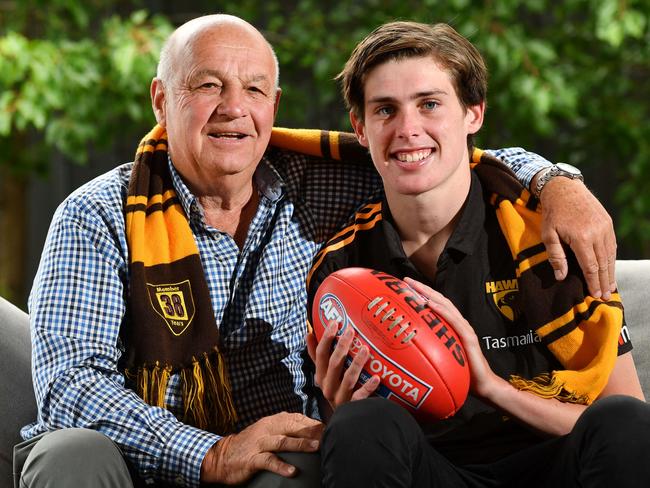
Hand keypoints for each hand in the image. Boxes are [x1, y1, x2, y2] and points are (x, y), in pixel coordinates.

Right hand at [200, 412, 322, 483]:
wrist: (222, 455)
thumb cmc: (252, 444)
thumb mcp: (269, 432)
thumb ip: (287, 429)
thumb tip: (313, 431)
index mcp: (273, 421)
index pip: (298, 419)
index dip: (314, 423)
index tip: (330, 428)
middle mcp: (268, 429)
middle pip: (293, 426)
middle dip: (312, 430)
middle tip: (328, 435)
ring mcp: (260, 443)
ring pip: (283, 441)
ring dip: (301, 444)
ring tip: (316, 447)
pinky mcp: (252, 459)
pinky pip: (268, 461)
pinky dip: (281, 466)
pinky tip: (292, 472)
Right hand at [306, 320, 379, 409]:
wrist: (345, 420)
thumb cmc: (336, 389)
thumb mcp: (323, 373)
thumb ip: (316, 355)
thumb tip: (309, 333)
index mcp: (320, 376)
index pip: (320, 355)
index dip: (326, 338)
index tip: (334, 322)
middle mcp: (327, 386)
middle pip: (333, 364)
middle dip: (342, 346)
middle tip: (351, 330)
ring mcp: (339, 398)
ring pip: (347, 379)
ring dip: (356, 363)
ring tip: (365, 349)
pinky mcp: (352, 407)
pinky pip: (360, 396)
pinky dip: (368, 387)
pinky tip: (376, 378)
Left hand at [404, 278, 501, 399]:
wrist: (484, 386)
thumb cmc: (463, 373)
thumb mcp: (442, 357)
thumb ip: (431, 349)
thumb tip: (409, 349)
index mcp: (452, 326)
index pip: (436, 304)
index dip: (422, 293)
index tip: (405, 286)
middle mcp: (459, 323)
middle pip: (439, 300)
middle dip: (422, 288)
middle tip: (406, 280)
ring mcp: (465, 329)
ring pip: (446, 306)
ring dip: (430, 295)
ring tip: (416, 287)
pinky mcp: (469, 338)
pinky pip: (454, 322)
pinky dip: (442, 311)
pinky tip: (431, 304)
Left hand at [538, 177, 615, 298]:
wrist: (564, 188)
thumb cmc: (553, 213)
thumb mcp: (548, 235)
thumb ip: (556, 256)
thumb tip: (561, 277)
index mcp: (582, 237)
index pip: (591, 266)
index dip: (593, 282)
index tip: (595, 295)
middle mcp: (598, 233)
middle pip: (603, 263)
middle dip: (604, 282)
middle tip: (606, 297)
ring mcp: (605, 227)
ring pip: (610, 255)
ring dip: (611, 273)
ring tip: (610, 287)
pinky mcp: (608, 222)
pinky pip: (612, 245)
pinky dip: (611, 259)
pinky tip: (610, 269)